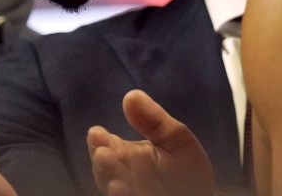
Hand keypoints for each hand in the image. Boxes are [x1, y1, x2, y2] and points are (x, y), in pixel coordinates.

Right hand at [88, 89, 214, 195]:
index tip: (96, 133)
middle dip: (104, 164)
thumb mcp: (176, 139)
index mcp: (125, 154)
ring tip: (117, 184)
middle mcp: (121, 176)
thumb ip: (154, 121)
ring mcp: (129, 193)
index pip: (104, 145)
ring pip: (115, 190)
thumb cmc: (185, 168)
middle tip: (103, 155)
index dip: (98, 140)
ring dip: (114, 188)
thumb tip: (131, 95)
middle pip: (105, 170)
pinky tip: (124, 192)